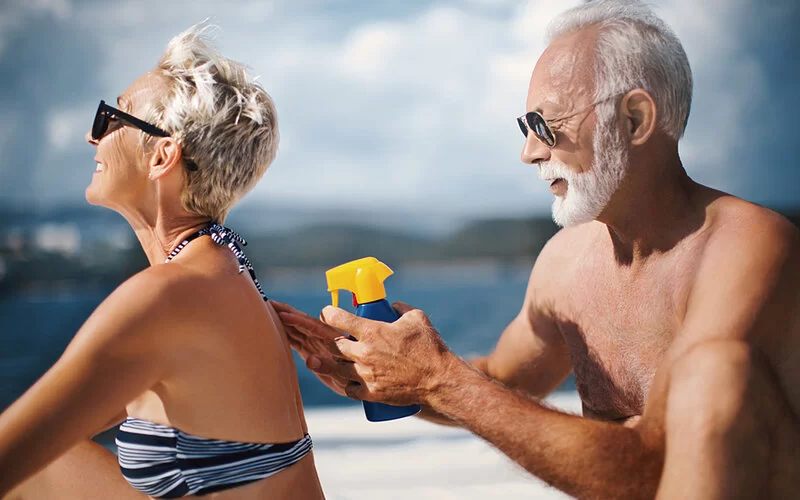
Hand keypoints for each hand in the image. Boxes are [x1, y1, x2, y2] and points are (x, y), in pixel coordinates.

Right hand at [270, 300, 356, 397]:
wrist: (369, 385)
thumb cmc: (361, 379)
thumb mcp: (344, 376)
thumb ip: (328, 367)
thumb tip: (310, 360)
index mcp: (332, 341)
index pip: (311, 325)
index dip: (298, 319)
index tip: (283, 313)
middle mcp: (322, 340)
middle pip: (302, 323)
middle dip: (287, 313)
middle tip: (269, 304)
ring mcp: (317, 345)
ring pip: (298, 329)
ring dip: (284, 321)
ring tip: (268, 311)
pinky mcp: (312, 352)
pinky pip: (297, 339)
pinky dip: (286, 333)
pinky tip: (276, 329)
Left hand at [317, 302, 457, 405]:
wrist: (438, 380)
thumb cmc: (429, 348)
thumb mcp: (416, 318)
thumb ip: (400, 308)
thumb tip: (391, 306)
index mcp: (372, 331)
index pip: (337, 318)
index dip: (328, 314)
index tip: (328, 313)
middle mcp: (364, 353)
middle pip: (333, 345)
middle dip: (330, 339)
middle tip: (335, 337)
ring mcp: (365, 374)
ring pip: (336, 368)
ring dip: (331, 362)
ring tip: (327, 359)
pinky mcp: (371, 393)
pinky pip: (348, 388)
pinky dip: (348, 383)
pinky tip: (350, 379)